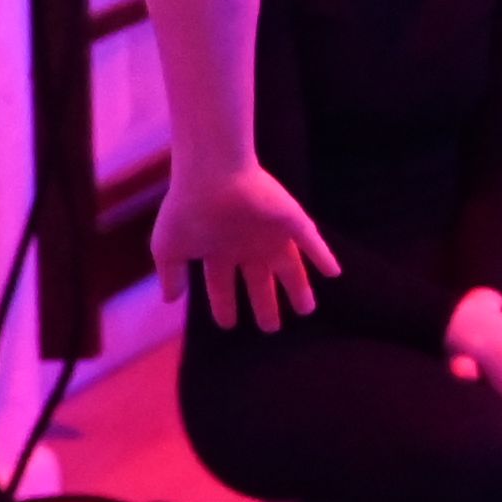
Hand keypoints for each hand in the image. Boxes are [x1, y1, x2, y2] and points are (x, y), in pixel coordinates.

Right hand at [155, 156, 341, 334]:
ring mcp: (269, 232)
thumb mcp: (168, 248)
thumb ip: (171, 275)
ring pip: (290, 266)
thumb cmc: (186, 208)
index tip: (228, 324)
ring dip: (299, 288)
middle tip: (271, 328)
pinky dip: (323, 257)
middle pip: (260, 281)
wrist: (210, 173)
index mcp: (218, 249)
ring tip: (307, 310)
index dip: (224, 305)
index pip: (222, 285)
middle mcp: (245, 244)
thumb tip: (170, 300)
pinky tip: (333, 272)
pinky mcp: (290, 219)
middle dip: (265, 304)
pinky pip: (312, 242)